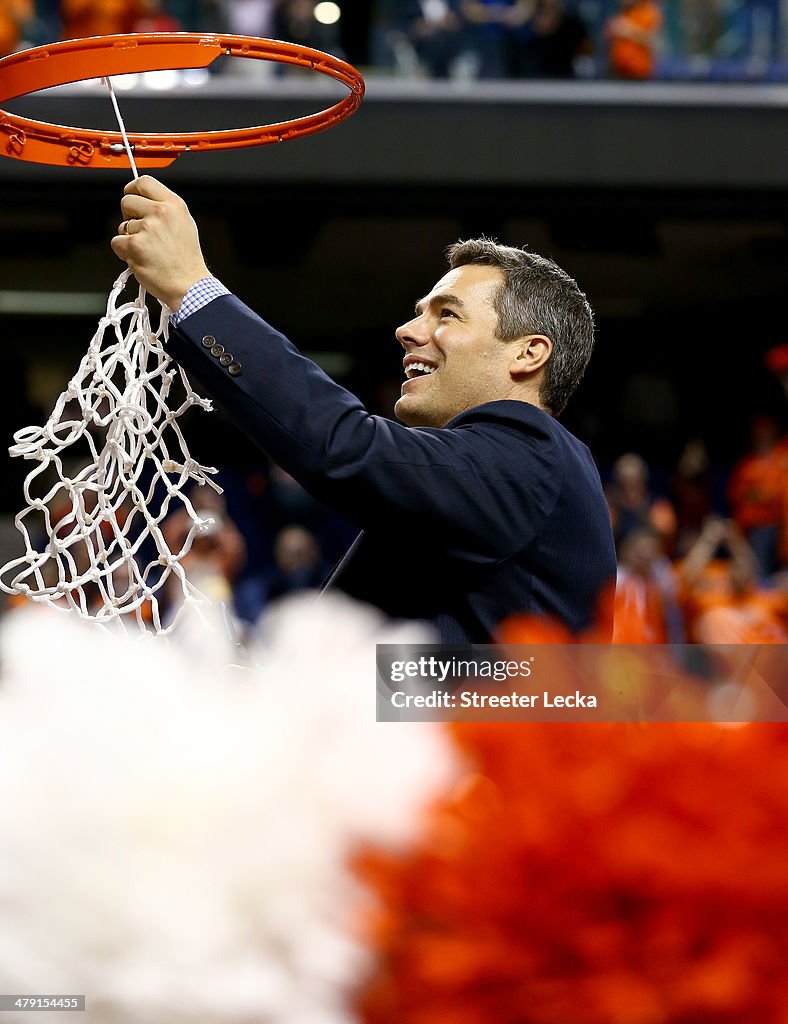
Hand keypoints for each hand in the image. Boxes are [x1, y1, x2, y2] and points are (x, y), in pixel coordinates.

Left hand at [111, 176, 210, 310]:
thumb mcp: (185, 225)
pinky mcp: (134, 245)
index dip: (133, 189)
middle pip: (127, 201)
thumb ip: (165, 209)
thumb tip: (146, 202)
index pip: (144, 182)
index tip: (131, 196)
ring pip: (122, 226)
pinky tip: (141, 258)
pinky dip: (124, 252)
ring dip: (130, 239)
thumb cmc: (187, 261)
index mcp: (174, 205)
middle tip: (141, 232)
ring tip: (148, 251)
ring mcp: (146, 228)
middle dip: (129, 216)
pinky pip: (117, 242)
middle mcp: (160, 213)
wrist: (188, 285)